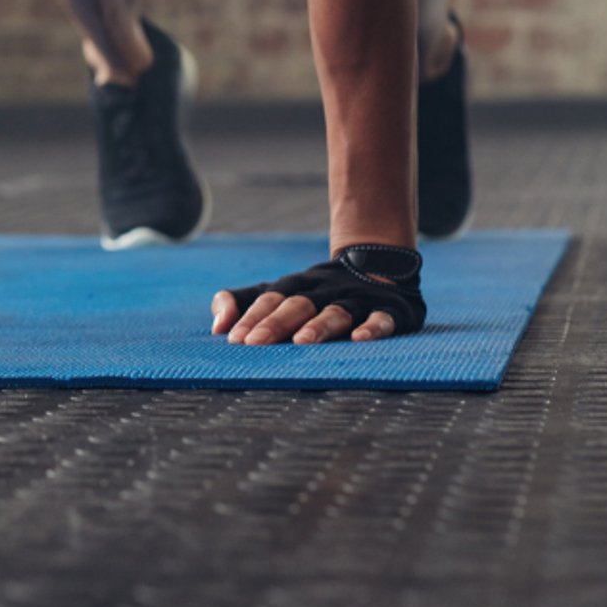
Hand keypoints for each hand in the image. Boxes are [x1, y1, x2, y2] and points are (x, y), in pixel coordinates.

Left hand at [209, 285, 395, 346]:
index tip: (233, 339)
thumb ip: (244, 303)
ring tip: (301, 342)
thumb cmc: (318, 292)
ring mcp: (357, 298)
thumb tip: (217, 327)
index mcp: (297, 287)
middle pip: (298, 305)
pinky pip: (381, 318)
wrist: (380, 262)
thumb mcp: (280, 292)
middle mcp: (325, 291)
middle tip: (255, 343)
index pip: (270, 300)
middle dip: (276, 323)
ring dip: (318, 326)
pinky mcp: (389, 309)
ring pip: (336, 311)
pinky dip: (372, 328)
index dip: (251, 317)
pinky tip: (359, 339)